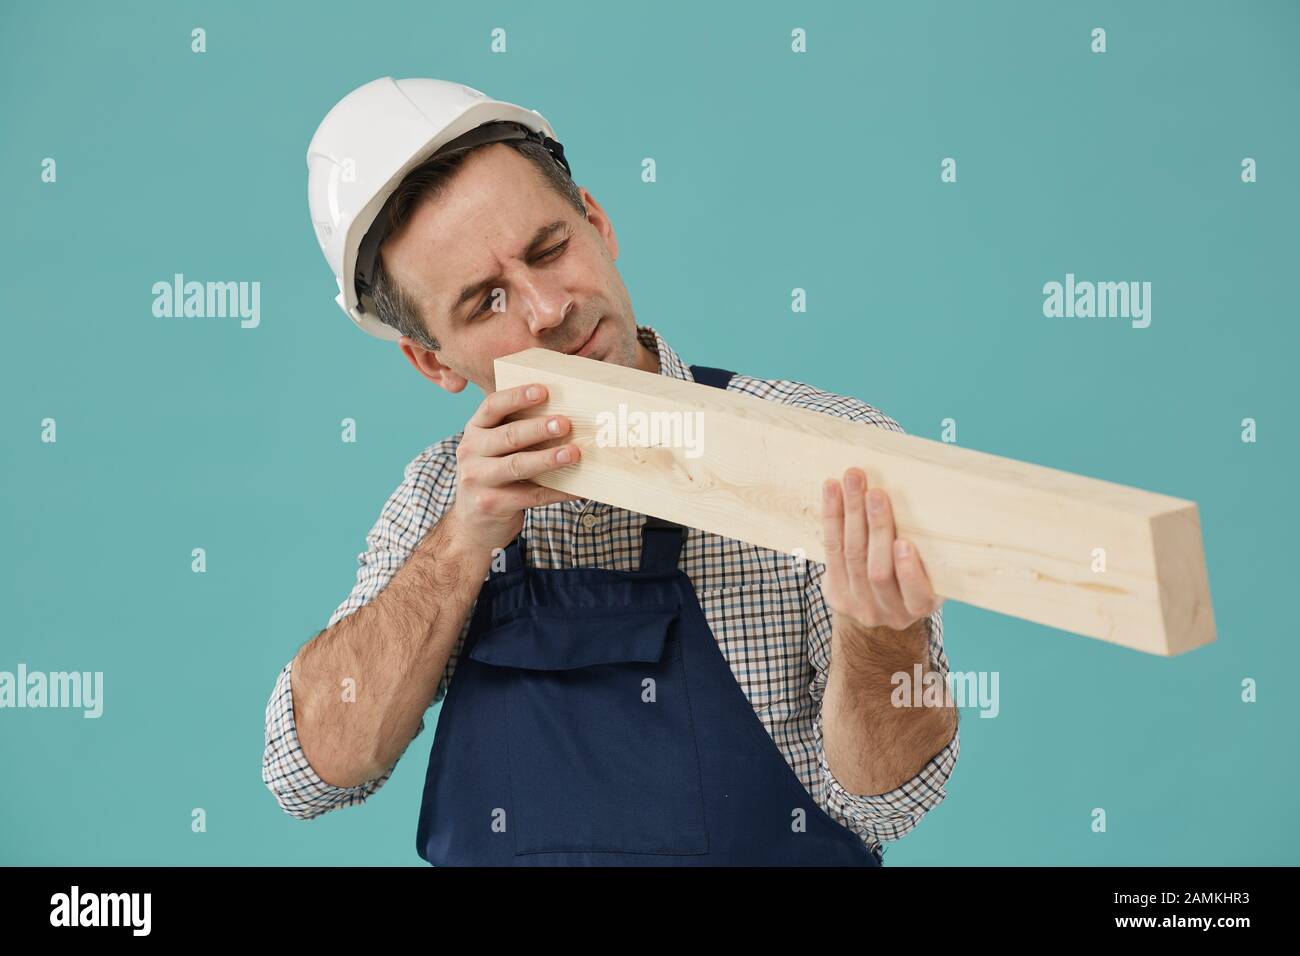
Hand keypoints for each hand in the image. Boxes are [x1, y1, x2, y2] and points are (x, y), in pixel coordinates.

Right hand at [450, 383, 582, 554]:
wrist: (472, 525)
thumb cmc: (493, 477)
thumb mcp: (493, 450)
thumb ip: (515, 432)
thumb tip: (566, 413)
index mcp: (474, 431)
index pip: (492, 406)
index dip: (517, 396)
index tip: (543, 390)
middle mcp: (470, 452)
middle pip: (508, 436)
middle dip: (538, 428)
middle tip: (565, 423)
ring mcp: (477, 480)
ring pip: (518, 465)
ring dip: (548, 459)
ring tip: (573, 453)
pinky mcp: (491, 504)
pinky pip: (531, 495)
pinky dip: (558, 492)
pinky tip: (579, 489)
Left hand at [820, 468, 942, 631]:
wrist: (880, 618)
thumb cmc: (915, 580)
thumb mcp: (934, 576)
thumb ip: (934, 554)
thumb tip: (945, 503)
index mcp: (920, 606)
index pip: (915, 593)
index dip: (908, 570)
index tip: (904, 542)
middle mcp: (888, 610)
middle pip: (877, 569)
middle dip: (877, 527)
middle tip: (875, 493)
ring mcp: (857, 603)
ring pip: (851, 554)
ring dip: (851, 513)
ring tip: (853, 480)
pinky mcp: (834, 591)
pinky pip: (831, 549)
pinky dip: (831, 516)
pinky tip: (832, 489)